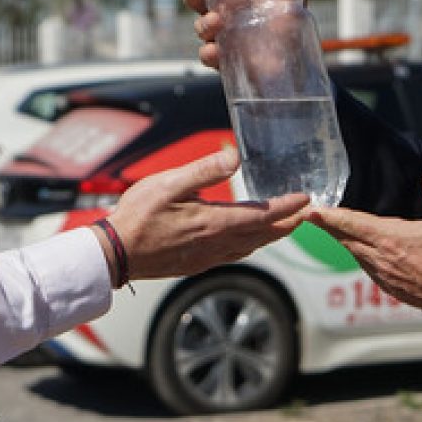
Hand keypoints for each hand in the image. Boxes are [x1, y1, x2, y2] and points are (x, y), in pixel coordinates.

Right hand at [99, 147, 308, 281]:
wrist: (115, 254)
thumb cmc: (138, 216)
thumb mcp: (169, 184)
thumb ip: (204, 171)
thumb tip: (235, 157)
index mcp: (214, 223)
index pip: (261, 215)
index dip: (286, 207)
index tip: (305, 199)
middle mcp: (216, 244)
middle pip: (262, 235)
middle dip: (286, 224)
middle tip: (305, 215)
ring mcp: (207, 257)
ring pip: (250, 247)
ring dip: (270, 237)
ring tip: (284, 227)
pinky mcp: (197, 264)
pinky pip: (233, 255)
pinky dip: (250, 246)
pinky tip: (247, 242)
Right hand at [182, 0, 313, 69]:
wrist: (292, 65)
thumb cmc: (285, 30)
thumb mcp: (292, 4)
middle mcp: (222, 13)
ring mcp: (220, 37)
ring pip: (201, 26)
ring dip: (204, 22)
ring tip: (216, 20)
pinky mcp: (224, 61)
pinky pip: (208, 56)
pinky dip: (209, 52)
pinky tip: (215, 50)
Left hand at [308, 173, 421, 315]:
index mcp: (390, 239)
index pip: (350, 223)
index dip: (328, 216)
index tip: (310, 210)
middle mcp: (382, 260)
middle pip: (346, 240)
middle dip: (331, 227)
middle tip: (317, 217)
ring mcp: (387, 279)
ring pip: (358, 256)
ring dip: (348, 243)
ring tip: (340, 231)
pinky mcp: (396, 292)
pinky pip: (371, 271)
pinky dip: (365, 258)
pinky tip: (370, 254)